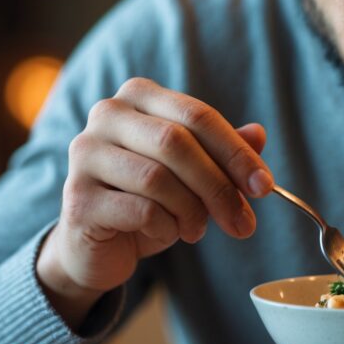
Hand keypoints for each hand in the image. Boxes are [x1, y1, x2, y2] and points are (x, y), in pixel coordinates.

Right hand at [37, 78, 274, 328]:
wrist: (99, 246)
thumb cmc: (150, 201)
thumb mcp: (194, 175)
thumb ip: (223, 153)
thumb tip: (258, 134)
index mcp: (139, 97)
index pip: (198, 116)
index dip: (237, 152)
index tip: (265, 186)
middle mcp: (107, 115)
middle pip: (177, 142)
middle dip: (219, 186)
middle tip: (244, 221)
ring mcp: (86, 154)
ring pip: (158, 178)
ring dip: (192, 211)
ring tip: (198, 229)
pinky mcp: (78, 198)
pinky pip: (141, 210)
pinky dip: (167, 227)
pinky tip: (169, 233)